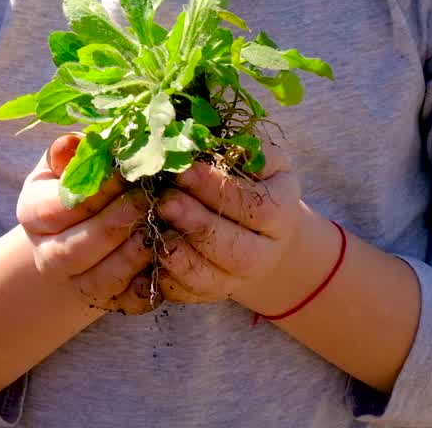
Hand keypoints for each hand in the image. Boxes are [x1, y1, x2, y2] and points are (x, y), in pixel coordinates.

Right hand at [16, 133, 158, 314]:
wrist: (95, 223)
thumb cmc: (88, 178)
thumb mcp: (77, 158)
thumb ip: (77, 151)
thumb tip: (73, 144)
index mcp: (34, 213)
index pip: (55, 208)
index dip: (93, 192)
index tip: (126, 172)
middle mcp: (47, 253)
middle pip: (71, 250)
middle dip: (112, 225)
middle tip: (148, 200)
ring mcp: (76, 283)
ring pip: (98, 281)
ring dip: (129, 257)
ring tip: (157, 230)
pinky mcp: (108, 301)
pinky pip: (125, 301)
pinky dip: (146, 286)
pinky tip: (163, 262)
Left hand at [153, 142, 304, 304]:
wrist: (257, 228)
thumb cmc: (251, 180)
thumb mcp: (257, 158)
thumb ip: (240, 149)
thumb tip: (201, 137)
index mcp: (282, 213)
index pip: (256, 206)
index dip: (218, 189)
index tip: (183, 169)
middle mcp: (266, 253)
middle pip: (238, 251)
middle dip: (198, 226)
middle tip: (165, 202)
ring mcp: (239, 279)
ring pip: (213, 280)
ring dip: (180, 257)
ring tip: (154, 230)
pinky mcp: (213, 293)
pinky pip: (190, 296)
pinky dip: (167, 281)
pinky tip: (149, 257)